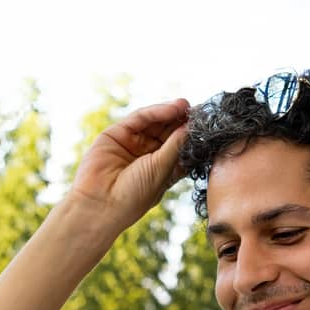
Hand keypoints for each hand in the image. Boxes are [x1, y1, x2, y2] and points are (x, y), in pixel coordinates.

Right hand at [65, 99, 190, 231]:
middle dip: (183, 121)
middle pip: (168, 132)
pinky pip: (140, 119)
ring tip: (187, 106)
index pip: (179, 147)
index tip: (208, 124)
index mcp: (160, 169)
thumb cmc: (133, 196)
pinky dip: (156, 112)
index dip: (192, 135)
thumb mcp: (162, 171)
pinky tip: (172, 108)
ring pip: (154, 123)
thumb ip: (175, 146)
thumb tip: (191, 126)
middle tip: (200, 110)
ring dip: (172, 113)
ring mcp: (132, 144)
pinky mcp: (117, 134)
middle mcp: (146, 155)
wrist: (100, 204)